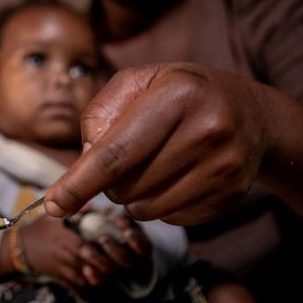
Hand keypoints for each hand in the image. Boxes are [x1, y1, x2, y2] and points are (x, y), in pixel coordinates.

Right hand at [18, 214, 112, 286]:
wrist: (19, 247)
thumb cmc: (39, 228)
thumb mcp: (53, 216)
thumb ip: (72, 211)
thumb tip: (92, 207)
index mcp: (63, 238)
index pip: (84, 247)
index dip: (99, 250)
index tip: (110, 245)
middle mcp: (63, 255)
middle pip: (88, 264)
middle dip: (104, 265)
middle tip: (117, 260)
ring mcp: (61, 267)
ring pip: (84, 277)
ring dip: (99, 276)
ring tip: (111, 270)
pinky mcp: (59, 276)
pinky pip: (76, 284)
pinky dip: (88, 283)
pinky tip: (97, 278)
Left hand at [45, 63, 268, 224]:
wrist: (249, 113)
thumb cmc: (177, 93)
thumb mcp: (137, 82)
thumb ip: (99, 116)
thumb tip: (82, 166)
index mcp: (177, 95)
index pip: (116, 152)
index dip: (80, 182)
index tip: (53, 205)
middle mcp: (207, 130)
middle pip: (127, 186)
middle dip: (110, 181)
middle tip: (126, 157)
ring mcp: (225, 166)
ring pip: (146, 209)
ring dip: (133, 195)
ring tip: (154, 163)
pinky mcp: (231, 195)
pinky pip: (171, 219)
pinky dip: (160, 204)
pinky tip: (176, 175)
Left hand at [72, 211, 151, 284]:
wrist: (108, 244)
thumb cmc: (116, 226)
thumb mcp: (120, 218)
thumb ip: (116, 215)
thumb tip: (101, 207)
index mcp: (140, 245)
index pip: (144, 247)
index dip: (136, 241)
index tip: (127, 232)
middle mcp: (131, 261)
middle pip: (126, 261)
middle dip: (115, 250)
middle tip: (103, 239)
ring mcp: (118, 270)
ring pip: (113, 272)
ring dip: (100, 261)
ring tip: (87, 250)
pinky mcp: (105, 278)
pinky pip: (100, 282)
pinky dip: (94, 277)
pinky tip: (86, 270)